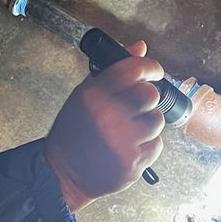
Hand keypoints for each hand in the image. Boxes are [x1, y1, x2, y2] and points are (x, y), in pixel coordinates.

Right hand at [44, 41, 164, 212]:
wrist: (63, 174)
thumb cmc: (74, 133)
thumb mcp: (84, 95)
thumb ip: (112, 70)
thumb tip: (140, 47)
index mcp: (94, 94)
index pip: (133, 69)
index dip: (150, 67)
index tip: (155, 71)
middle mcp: (108, 115)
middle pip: (150, 94)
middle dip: (147, 100)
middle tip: (135, 108)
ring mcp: (122, 140)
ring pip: (157, 120)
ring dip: (148, 124)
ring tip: (129, 131)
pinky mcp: (132, 161)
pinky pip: (156, 145)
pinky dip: (147, 146)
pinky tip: (129, 147)